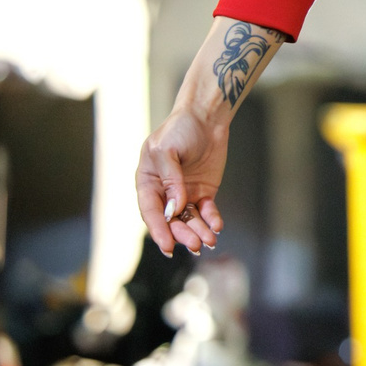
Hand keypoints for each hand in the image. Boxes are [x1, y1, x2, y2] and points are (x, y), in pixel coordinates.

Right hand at [135, 107, 230, 257]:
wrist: (206, 118)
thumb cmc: (179, 130)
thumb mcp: (167, 151)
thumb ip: (171, 180)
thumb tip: (175, 209)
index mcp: (148, 182)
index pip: (151, 211)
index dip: (158, 230)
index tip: (167, 247)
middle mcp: (164, 192)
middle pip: (171, 221)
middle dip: (183, 234)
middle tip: (196, 245)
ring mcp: (184, 194)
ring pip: (189, 219)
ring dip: (198, 231)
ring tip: (209, 240)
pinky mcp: (203, 192)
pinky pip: (206, 211)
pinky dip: (211, 219)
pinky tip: (217, 225)